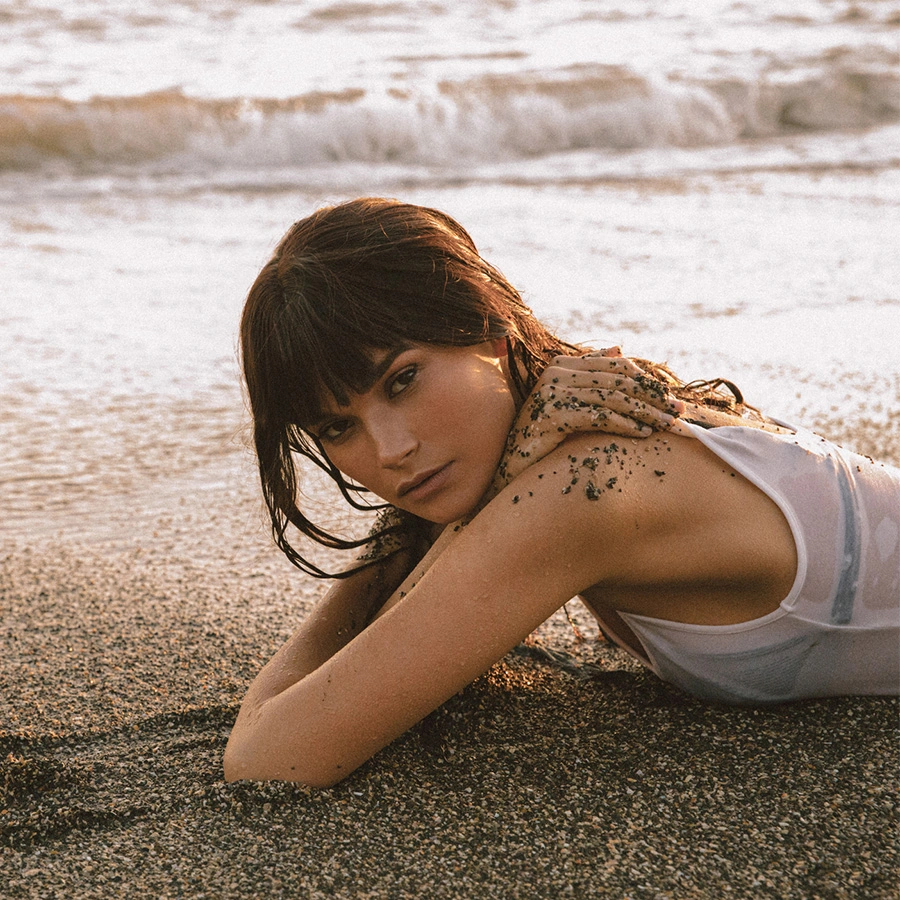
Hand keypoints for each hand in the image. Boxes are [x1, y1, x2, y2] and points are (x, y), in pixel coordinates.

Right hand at [493, 347, 683, 489]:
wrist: (512, 465)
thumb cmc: (544, 435)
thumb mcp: (568, 400)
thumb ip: (590, 374)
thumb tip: (619, 348)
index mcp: (561, 364)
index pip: (615, 365)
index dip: (646, 379)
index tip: (670, 397)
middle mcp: (555, 373)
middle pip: (617, 380)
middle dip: (652, 396)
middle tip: (678, 411)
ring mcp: (551, 393)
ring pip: (612, 398)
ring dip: (645, 412)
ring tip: (667, 425)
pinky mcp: (552, 416)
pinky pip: (599, 417)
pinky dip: (625, 425)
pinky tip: (643, 434)